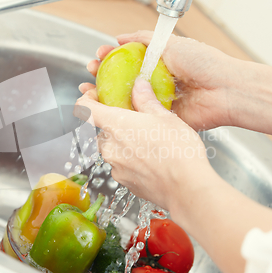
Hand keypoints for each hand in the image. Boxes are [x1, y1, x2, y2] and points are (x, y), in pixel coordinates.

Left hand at [76, 78, 213, 210]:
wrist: (186, 187)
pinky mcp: (123, 182)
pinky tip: (151, 159)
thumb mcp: (165, 117)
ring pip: (112, 148)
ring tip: (149, 142)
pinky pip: (121, 166)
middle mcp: (110, 147)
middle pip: (102, 130)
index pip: (85, 109)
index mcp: (116, 124)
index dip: (87, 99)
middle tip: (136, 121)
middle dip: (115, 124)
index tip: (95, 97)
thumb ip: (146, 100)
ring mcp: (115, 167)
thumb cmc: (178, 150)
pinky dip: (131, 160)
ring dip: (124, 143)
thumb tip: (139, 85)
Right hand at [87, 30, 240, 130]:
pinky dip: (121, 115)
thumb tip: (122, 36)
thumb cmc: (204, 64)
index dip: (110, 59)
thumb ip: (145, 39)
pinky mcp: (161, 120)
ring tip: (90, 89)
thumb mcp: (171, 43)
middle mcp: (155, 83)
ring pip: (126, 100)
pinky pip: (138, 117)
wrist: (225, 90)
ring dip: (106, 97)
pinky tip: (106, 110)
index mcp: (157, 65)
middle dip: (102, 77)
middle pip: (122, 81)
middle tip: (90, 72)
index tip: (98, 56)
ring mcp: (157, 102)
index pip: (127, 61)